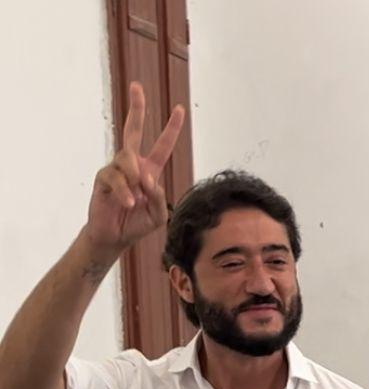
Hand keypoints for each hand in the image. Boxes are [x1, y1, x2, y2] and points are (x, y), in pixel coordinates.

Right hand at [85, 81, 183, 260]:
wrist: (115, 236)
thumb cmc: (138, 224)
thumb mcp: (158, 215)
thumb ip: (159, 197)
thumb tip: (147, 178)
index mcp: (150, 170)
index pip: (162, 146)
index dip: (171, 129)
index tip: (179, 109)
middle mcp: (132, 165)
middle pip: (133, 130)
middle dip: (136, 108)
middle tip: (137, 86)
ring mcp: (116, 169)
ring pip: (127, 160)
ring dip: (134, 181)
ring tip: (134, 202)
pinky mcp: (103, 178)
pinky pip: (115, 177)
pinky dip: (124, 192)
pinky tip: (128, 204)